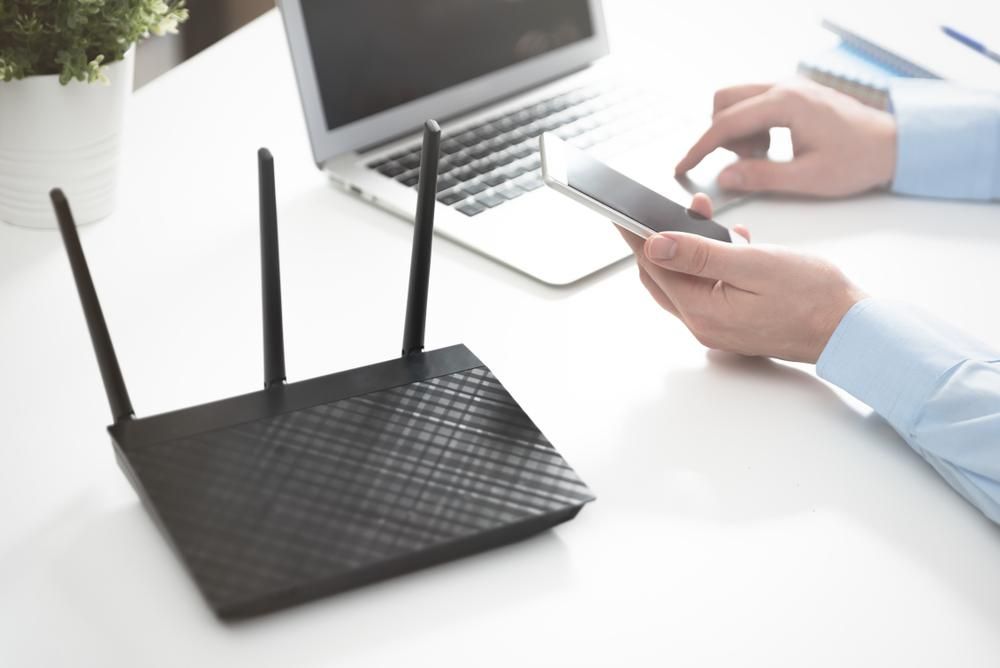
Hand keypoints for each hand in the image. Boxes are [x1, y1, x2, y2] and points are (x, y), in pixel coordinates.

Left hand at [620, 194, 866, 362]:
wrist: (852, 329)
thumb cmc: (814, 296)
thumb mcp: (753, 264)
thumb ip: (700, 255)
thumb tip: (654, 245)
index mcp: (702, 312)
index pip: (653, 266)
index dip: (635, 234)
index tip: (619, 209)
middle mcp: (703, 325)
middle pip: (662, 276)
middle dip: (662, 237)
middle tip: (667, 206)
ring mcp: (718, 327)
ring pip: (686, 280)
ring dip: (691, 247)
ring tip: (707, 215)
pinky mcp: (733, 323)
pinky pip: (709, 288)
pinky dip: (712, 263)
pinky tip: (733, 242)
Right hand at [675, 80, 896, 196]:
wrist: (893, 145)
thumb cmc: (857, 160)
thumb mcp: (808, 179)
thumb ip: (761, 177)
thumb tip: (723, 178)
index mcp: (786, 104)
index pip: (725, 124)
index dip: (698, 148)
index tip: (682, 167)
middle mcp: (784, 87)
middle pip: (724, 101)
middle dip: (719, 135)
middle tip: (740, 163)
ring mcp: (788, 88)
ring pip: (736, 101)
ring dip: (735, 131)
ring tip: (762, 157)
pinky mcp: (792, 95)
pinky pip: (753, 104)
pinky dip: (750, 127)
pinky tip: (772, 148)